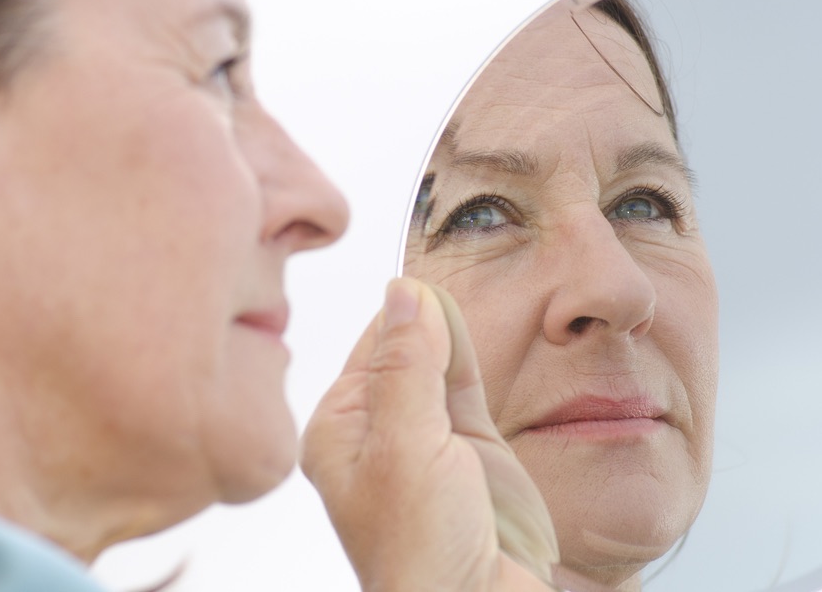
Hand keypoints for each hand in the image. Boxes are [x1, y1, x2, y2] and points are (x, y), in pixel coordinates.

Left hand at [301, 277, 558, 591]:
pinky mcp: (470, 453)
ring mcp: (426, 440)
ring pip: (440, 364)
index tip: (431, 279)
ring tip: (472, 291)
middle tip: (458, 272)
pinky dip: (476, 360)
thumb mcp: (407, 447)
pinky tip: (481, 331)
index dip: (404, 309)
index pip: (372, 344)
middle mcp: (379, 431)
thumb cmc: (420, 550)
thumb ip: (408, 368)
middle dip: (430, 319)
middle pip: (407, 349)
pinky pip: (469, 389)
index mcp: (340, 428)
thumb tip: (404, 294)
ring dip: (455, 334)